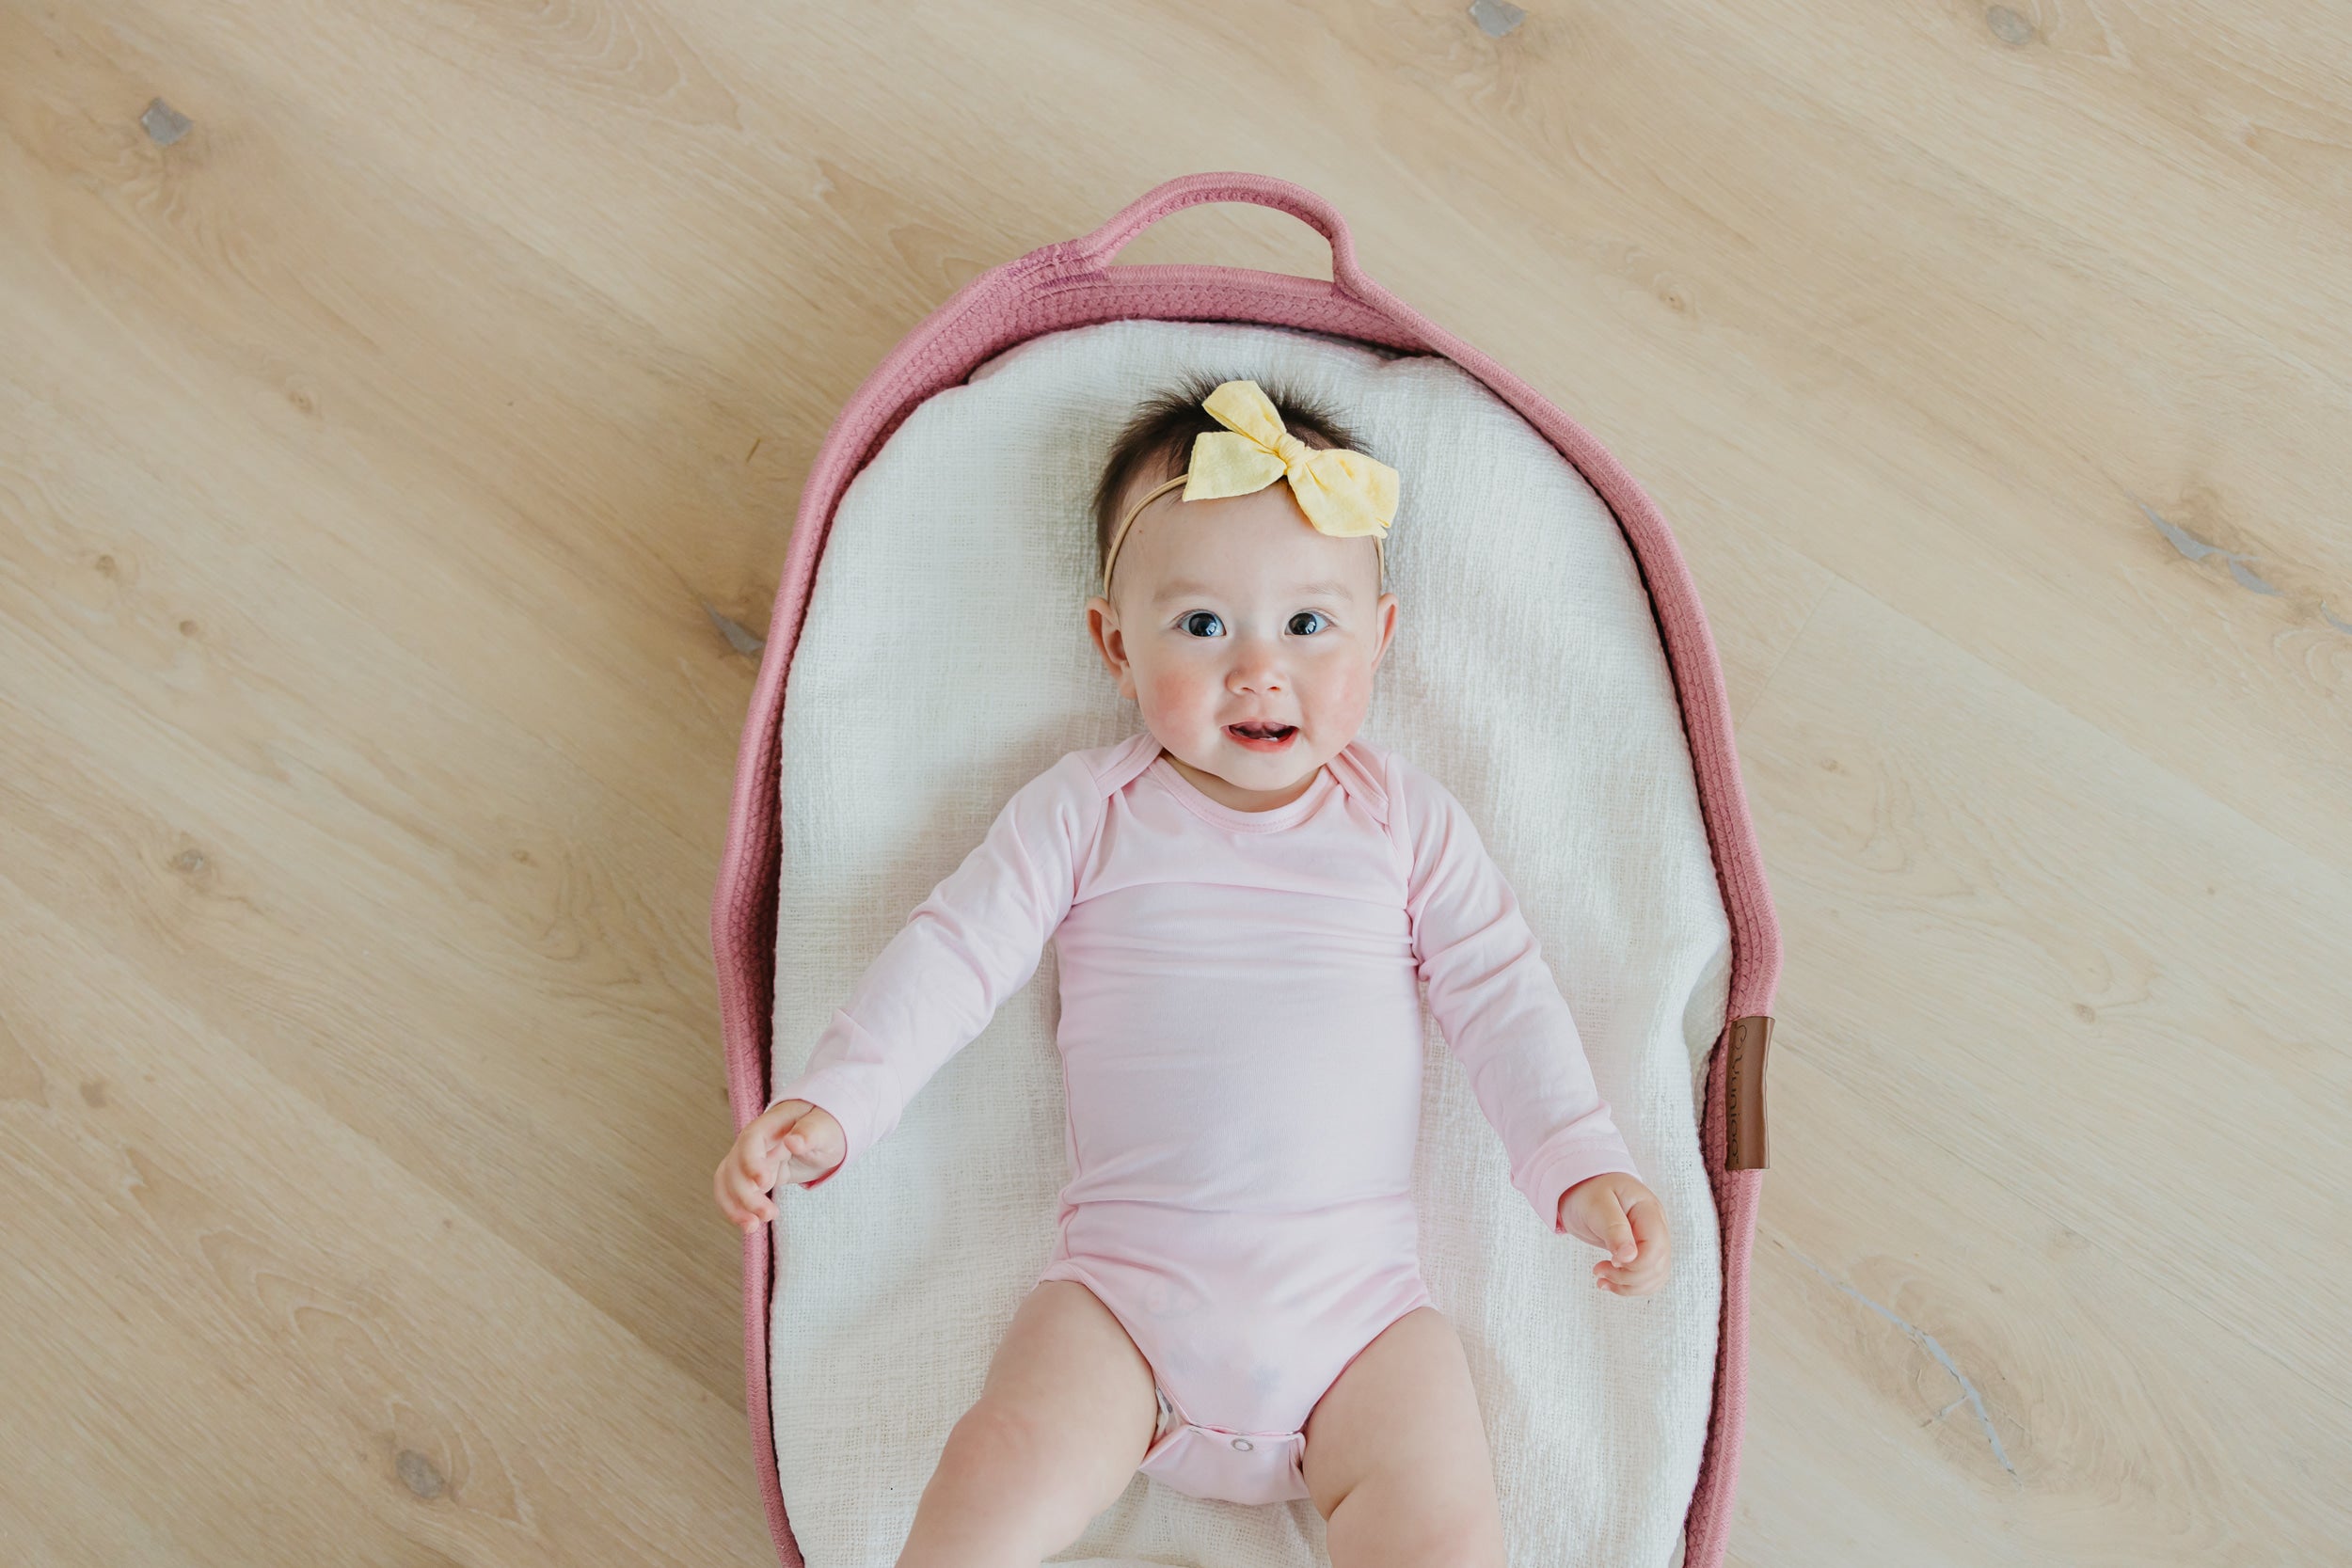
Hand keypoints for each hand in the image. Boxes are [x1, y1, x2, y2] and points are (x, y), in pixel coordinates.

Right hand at [713, 1099, 845, 1231]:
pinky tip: (749, 1225)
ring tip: (753, 1227)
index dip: (751, 1161)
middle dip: (746, 1194)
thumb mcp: (827, 1129)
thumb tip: (793, 1141)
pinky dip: (736, 1209)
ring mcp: (749, 1159)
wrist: (823, 1138)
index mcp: (771, 1124)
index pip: (751, 1139)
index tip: (763, 1183)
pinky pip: (733, 1192)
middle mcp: (754, 1141)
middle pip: (735, 1165)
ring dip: (735, 1205)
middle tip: (769, 1214)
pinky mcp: (751, 1177)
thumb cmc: (826, 1128)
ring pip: (728, 1181)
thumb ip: (811, 1133)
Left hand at [1558, 1172, 1670, 1296]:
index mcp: (1649, 1210)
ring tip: (1601, 1279)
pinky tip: (1609, 1282)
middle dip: (1628, 1277)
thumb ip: (1614, 1229)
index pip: (1656, 1247)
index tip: (1610, 1260)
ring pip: (1656, 1276)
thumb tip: (1630, 1257)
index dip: (1635, 1263)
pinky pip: (1648, 1278)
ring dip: (1629, 1286)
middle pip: (1658, 1265)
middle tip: (1599, 1270)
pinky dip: (1630, 1286)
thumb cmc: (1590, 1191)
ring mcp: (1652, 1241)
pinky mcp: (1643, 1252)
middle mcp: (1657, 1226)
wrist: (1583, 1188)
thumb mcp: (1597, 1205)